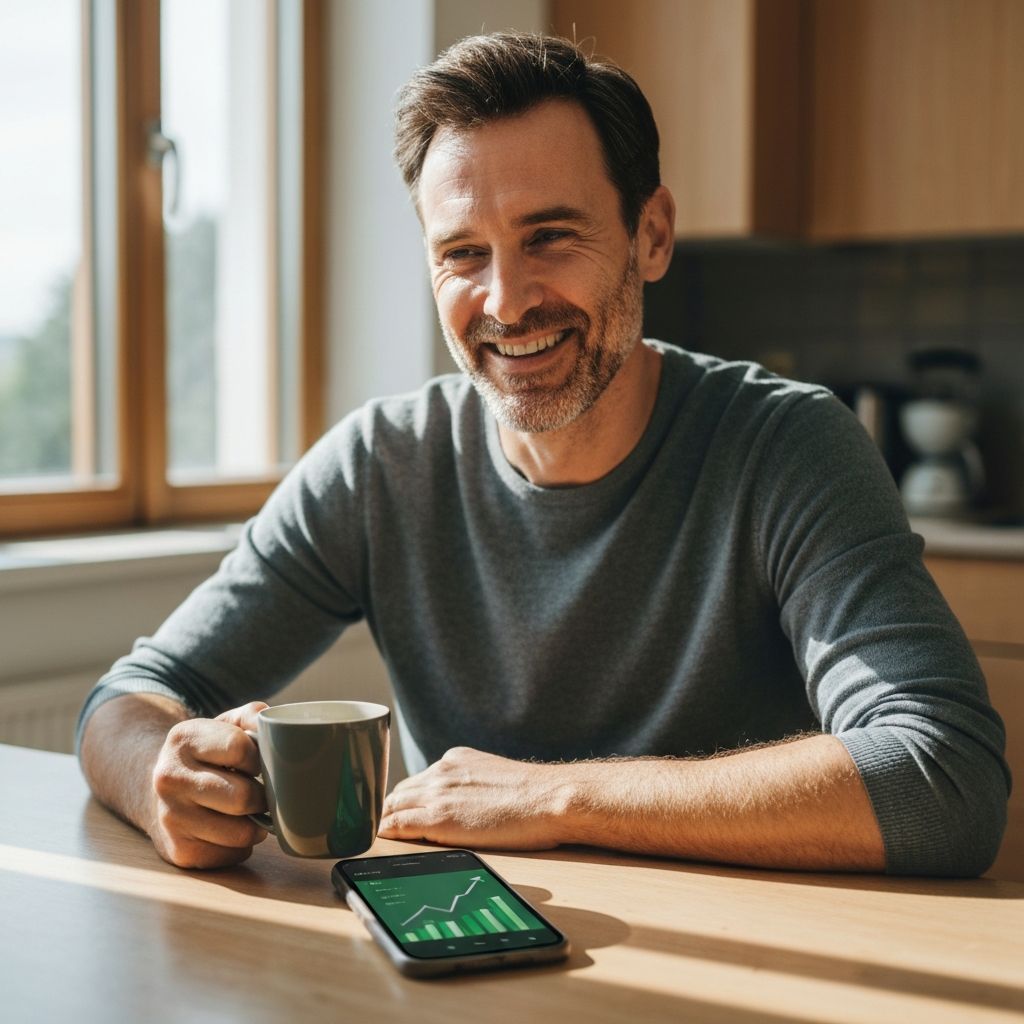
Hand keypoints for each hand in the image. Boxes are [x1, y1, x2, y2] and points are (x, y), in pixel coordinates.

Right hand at [149, 701, 270, 868]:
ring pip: (241, 832)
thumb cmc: (208, 754)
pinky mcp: (178, 851)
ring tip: (250, 811)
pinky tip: (232, 828)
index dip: (260, 758)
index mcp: (184, 739)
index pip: (241, 749)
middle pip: (243, 797)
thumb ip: (255, 716)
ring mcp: (170, 817)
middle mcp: (169, 778)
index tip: (259, 762)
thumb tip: (280, 729)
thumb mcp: (226, 724)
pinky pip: (232, 854)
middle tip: (263, 791)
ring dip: (256, 824)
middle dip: (262, 796)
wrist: (160, 789)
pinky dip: (242, 844)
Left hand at [378, 746, 571, 849]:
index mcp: (456, 759)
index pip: (418, 781)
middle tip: (381, 828)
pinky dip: (385, 833)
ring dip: (383, 821)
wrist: (549, 798)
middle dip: (389, 810)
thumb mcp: (495, 777)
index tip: (400, 812)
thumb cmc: (534, 796)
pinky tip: (380, 842)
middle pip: (399, 792)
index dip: (406, 799)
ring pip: (393, 806)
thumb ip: (472, 785)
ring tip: (375, 837)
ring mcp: (437, 793)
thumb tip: (468, 804)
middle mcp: (442, 771)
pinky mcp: (438, 818)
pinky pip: (397, 825)